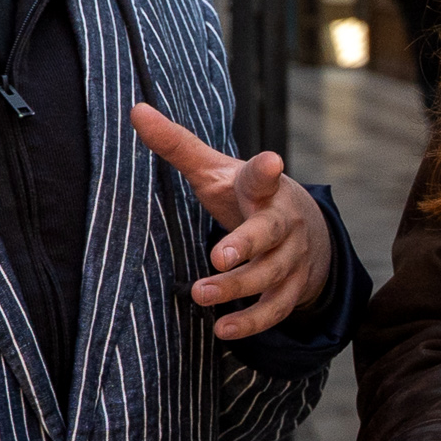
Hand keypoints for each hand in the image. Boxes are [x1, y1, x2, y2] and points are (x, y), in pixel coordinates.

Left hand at [130, 104, 330, 336]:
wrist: (306, 228)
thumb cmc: (246, 196)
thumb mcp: (216, 170)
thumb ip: (177, 145)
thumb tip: (135, 110)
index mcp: (262, 188)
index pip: (262, 177)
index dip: (265, 170)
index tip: (271, 163)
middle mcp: (281, 222)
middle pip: (269, 232)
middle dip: (246, 245)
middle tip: (217, 258)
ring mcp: (291, 257)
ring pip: (270, 275)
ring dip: (237, 289)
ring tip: (201, 295)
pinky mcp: (293, 288)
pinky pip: (276, 309)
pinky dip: (252, 322)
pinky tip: (223, 330)